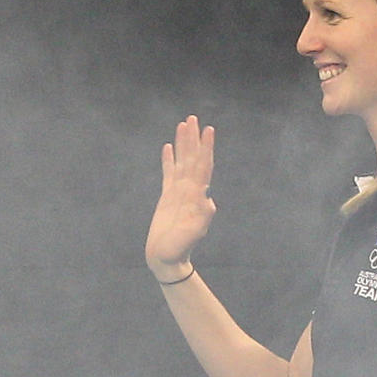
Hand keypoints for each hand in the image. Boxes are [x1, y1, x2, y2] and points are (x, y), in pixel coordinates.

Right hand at [145, 115, 216, 278]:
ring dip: (183, 144)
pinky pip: (168, 173)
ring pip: (181, 162)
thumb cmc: (178, 249)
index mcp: (196, 195)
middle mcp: (189, 190)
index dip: (206, 148)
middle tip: (193, 118)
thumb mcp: (192, 235)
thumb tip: (210, 203)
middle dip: (193, 138)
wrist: (167, 259)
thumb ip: (201, 220)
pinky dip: (169, 160)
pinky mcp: (167, 197)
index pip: (203, 166)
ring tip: (182, 124)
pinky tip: (169, 147)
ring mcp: (178, 192)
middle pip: (192, 158)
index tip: (209, 130)